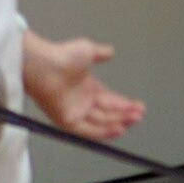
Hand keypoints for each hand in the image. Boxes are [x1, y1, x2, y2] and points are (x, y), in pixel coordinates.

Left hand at [20, 32, 146, 142]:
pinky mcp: (67, 120)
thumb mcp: (87, 50)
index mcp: (88, 88)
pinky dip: (104, 132)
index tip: (139, 106)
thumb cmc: (60, 55)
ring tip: (133, 121)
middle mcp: (82, 102)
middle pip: (108, 114)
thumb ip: (101, 53)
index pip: (111, 101)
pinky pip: (88, 131)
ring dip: (118, 123)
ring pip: (101, 123)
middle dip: (125, 114)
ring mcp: (75, 112)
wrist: (43, 63)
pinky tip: (118, 129)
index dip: (125, 105)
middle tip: (139, 115)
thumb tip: (110, 51)